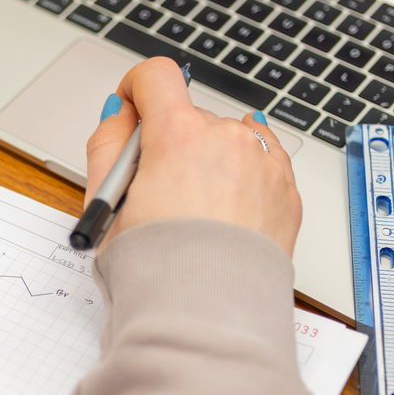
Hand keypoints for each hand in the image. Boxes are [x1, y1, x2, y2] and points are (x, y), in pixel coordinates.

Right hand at [85, 58, 301, 254]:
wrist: (208, 318)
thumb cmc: (157, 272)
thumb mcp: (106, 204)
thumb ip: (107, 145)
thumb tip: (120, 113)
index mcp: (178, 136)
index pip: (156, 76)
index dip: (137, 90)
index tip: (133, 112)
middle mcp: (227, 139)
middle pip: (190, 117)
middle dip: (171, 144)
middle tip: (157, 193)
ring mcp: (264, 164)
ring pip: (228, 141)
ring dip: (210, 161)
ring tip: (195, 214)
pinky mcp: (287, 192)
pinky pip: (261, 164)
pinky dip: (242, 179)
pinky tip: (224, 212)